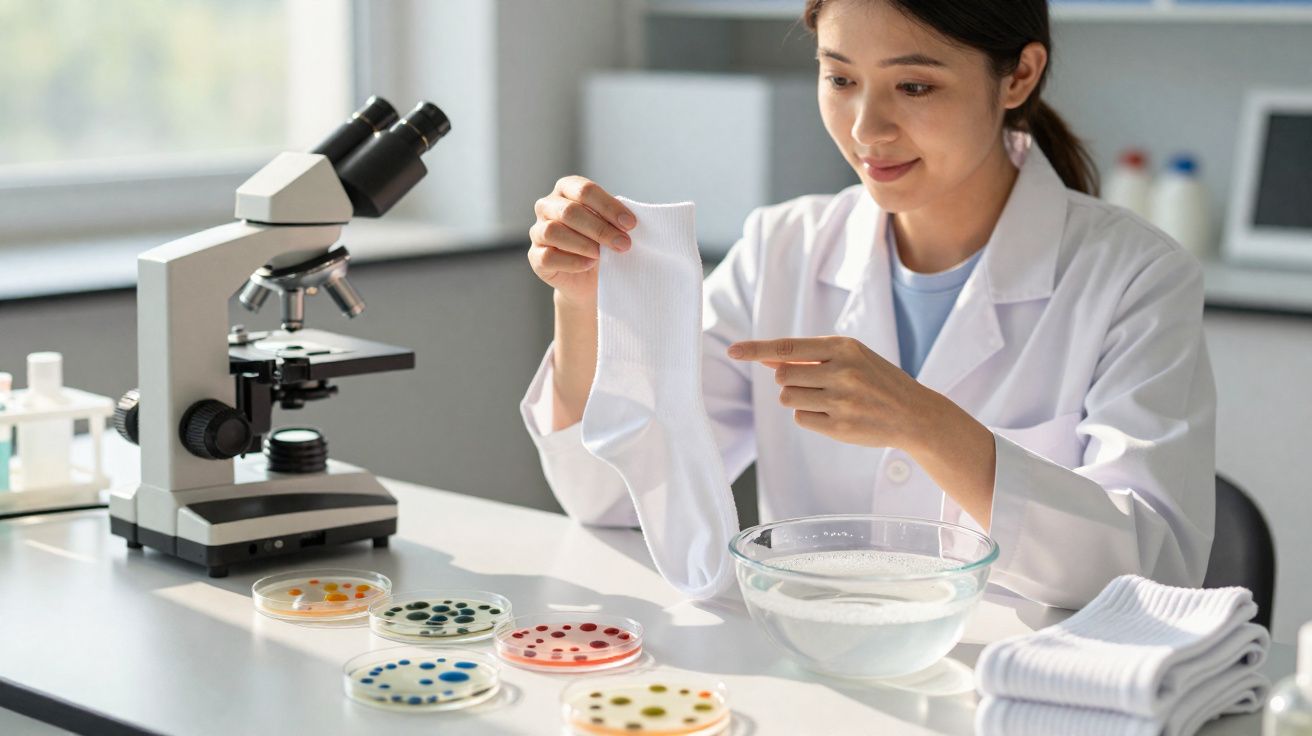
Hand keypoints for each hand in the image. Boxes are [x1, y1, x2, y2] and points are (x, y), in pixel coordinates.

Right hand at [528, 176, 636, 308]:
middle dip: (600, 229)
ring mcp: (537, 231)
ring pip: (552, 231)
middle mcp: (547, 206)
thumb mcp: (611, 225)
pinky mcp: (535, 257)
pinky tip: (589, 264)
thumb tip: (628, 221)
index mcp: (566, 189)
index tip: (630, 224)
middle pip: (569, 211)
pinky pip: (548, 256)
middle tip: (623, 244)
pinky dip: (572, 261)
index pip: (585, 190)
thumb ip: (616, 218)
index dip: (609, 207)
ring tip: (602, 254)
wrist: (590, 278)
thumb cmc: (602, 244)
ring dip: (583, 244)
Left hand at [727, 335, 997, 527]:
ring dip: (798, 399)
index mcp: (843, 348)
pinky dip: (809, 416)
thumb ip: (810, 357)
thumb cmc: (877, 380)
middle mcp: (841, 372)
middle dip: (789, 380)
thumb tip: (769, 359)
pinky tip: (833, 414)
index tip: (732, 351)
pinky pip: (801, 418)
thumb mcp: (850, 357)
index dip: (756, 349)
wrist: (914, 414)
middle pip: (783, 376)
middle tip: (814, 383)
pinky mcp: (839, 427)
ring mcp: (841, 401)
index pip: (788, 347)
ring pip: (788, 399)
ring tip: (827, 399)